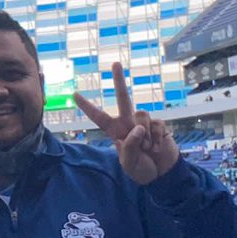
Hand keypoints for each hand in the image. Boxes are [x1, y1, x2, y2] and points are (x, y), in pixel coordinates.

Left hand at [74, 61, 178, 184]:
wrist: (162, 174)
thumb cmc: (141, 169)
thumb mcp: (129, 164)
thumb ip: (130, 147)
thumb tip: (137, 128)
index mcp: (115, 132)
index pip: (98, 117)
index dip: (87, 106)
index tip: (74, 94)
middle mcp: (128, 123)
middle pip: (123, 98)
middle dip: (119, 80)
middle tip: (115, 63)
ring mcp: (144, 123)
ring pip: (142, 114)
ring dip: (145, 136)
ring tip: (147, 150)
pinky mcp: (158, 125)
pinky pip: (157, 124)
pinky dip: (158, 139)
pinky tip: (157, 148)